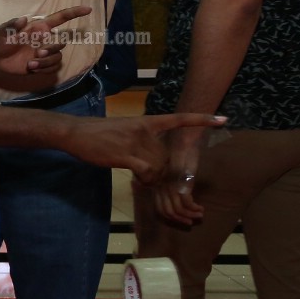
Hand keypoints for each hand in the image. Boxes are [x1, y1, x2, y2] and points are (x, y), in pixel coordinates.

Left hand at [0, 5, 89, 77]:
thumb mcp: (2, 32)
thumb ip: (11, 25)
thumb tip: (23, 19)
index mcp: (40, 28)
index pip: (61, 18)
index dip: (74, 13)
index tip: (88, 9)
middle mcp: (45, 39)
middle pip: (61, 43)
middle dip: (52, 50)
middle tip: (36, 53)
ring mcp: (44, 52)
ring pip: (58, 57)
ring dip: (46, 62)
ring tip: (31, 64)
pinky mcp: (42, 64)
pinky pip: (54, 68)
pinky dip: (45, 69)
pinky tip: (32, 69)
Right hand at [59, 111, 224, 180]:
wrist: (75, 132)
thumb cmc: (97, 133)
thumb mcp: (124, 130)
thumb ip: (142, 141)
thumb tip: (153, 158)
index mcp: (147, 122)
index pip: (179, 119)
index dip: (202, 120)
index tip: (224, 119)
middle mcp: (145, 131)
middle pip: (167, 155)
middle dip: (162, 170)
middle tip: (149, 176)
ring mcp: (136, 143)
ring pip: (159, 166)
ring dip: (152, 177)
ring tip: (139, 177)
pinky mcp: (126, 155)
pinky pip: (147, 171)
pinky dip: (146, 179)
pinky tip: (138, 179)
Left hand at [148, 128, 209, 226]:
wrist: (184, 135)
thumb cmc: (179, 147)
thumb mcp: (171, 165)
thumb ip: (167, 177)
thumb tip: (173, 191)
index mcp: (156, 181)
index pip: (158, 205)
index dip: (169, 215)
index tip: (180, 219)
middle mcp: (161, 184)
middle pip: (166, 210)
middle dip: (179, 219)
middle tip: (190, 222)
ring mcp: (170, 183)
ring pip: (175, 208)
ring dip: (188, 215)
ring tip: (198, 215)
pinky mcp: (180, 180)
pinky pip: (185, 201)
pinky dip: (193, 208)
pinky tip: (200, 208)